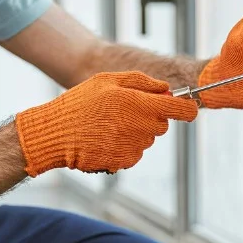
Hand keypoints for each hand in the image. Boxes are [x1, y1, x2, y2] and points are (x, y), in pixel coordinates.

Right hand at [15, 71, 197, 176]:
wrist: (55, 134)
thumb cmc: (79, 104)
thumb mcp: (107, 81)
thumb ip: (141, 82)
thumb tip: (166, 88)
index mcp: (139, 103)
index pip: (180, 108)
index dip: (187, 108)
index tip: (186, 108)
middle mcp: (141, 127)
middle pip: (162, 124)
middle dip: (150, 118)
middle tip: (124, 112)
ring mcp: (134, 147)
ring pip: (147, 139)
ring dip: (135, 133)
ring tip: (108, 126)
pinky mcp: (125, 161)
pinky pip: (134, 153)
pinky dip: (124, 147)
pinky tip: (105, 140)